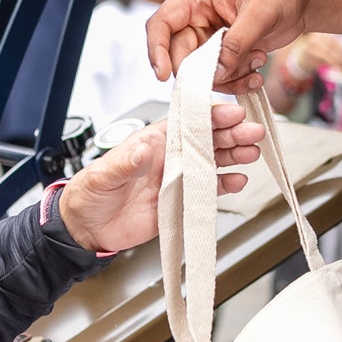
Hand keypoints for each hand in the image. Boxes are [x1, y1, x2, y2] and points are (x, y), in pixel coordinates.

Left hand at [54, 104, 263, 253]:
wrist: (87, 228)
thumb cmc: (91, 193)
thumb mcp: (103, 174)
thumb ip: (125, 163)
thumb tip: (142, 149)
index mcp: (153, 141)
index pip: (187, 122)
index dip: (211, 116)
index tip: (233, 113)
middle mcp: (169, 156)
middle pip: (207, 139)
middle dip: (232, 134)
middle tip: (253, 132)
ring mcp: (177, 178)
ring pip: (213, 162)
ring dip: (234, 156)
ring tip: (252, 153)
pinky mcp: (180, 201)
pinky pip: (207, 190)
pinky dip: (225, 185)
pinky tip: (238, 180)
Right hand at [148, 0, 317, 89]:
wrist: (299, 1)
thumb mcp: (259, 13)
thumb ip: (236, 43)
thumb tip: (216, 71)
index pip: (160, 25)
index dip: (157, 50)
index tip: (164, 74)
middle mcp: (195, 19)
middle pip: (180, 56)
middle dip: (205, 71)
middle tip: (232, 71)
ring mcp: (207, 39)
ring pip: (201, 73)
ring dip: (228, 76)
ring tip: (256, 60)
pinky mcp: (221, 55)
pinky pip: (219, 78)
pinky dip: (237, 81)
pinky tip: (256, 70)